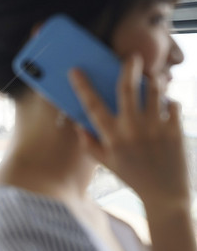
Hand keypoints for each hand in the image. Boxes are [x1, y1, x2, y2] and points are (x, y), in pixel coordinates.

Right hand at [69, 55, 189, 207]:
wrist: (164, 193)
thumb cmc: (132, 176)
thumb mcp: (107, 163)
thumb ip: (90, 144)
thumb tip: (79, 126)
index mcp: (112, 137)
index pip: (92, 106)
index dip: (82, 86)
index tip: (75, 70)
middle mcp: (132, 129)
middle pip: (128, 89)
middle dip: (129, 68)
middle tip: (132, 56)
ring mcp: (155, 128)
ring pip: (155, 91)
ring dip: (154, 81)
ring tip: (152, 80)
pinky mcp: (174, 130)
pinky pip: (173, 104)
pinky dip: (169, 102)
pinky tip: (165, 107)